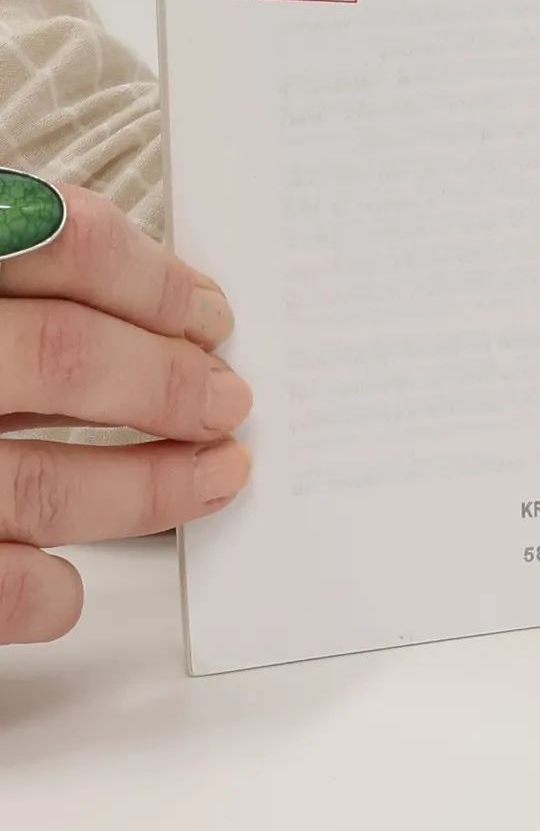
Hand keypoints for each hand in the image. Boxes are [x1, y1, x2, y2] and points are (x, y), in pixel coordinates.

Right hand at [0, 186, 252, 642]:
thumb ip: (16, 271)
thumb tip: (161, 305)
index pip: (61, 240)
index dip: (153, 280)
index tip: (211, 315)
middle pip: (60, 356)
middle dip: (166, 384)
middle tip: (228, 400)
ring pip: (33, 479)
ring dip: (143, 490)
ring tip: (212, 479)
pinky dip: (31, 590)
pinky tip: (66, 589)